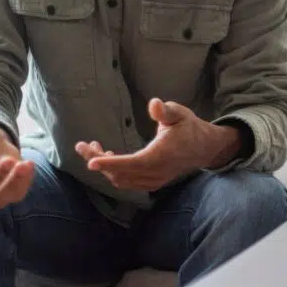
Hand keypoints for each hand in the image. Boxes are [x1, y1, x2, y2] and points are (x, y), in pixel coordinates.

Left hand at [76, 98, 241, 191]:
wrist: (204, 148)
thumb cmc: (189, 127)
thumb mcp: (179, 114)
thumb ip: (165, 111)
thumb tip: (154, 104)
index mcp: (160, 156)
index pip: (131, 163)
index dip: (110, 163)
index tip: (90, 161)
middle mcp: (155, 173)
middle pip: (120, 174)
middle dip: (98, 161)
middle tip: (83, 146)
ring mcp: (153, 181)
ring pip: (121, 180)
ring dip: (105, 167)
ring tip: (93, 149)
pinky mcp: (152, 183)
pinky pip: (128, 182)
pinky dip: (115, 172)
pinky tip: (109, 157)